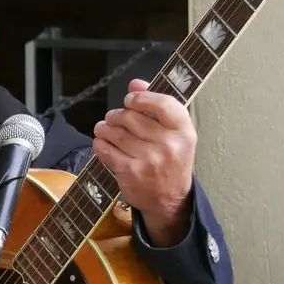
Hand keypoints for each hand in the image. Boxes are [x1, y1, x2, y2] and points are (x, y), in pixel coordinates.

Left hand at [92, 79, 195, 245]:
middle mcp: (169, 144)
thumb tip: (135, 84)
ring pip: (116, 132)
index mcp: (184, 131)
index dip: (140, 98)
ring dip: (104, 128)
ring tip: (103, 128)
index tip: (129, 101)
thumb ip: (156, 106)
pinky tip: (101, 142)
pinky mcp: (131, 171)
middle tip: (112, 118)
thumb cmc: (171, 161)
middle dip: (116, 115)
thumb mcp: (174, 133)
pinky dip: (100, 143)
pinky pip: (107, 150)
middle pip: (131, 117)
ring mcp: (149, 159)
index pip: (163, 103)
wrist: (170, 199)